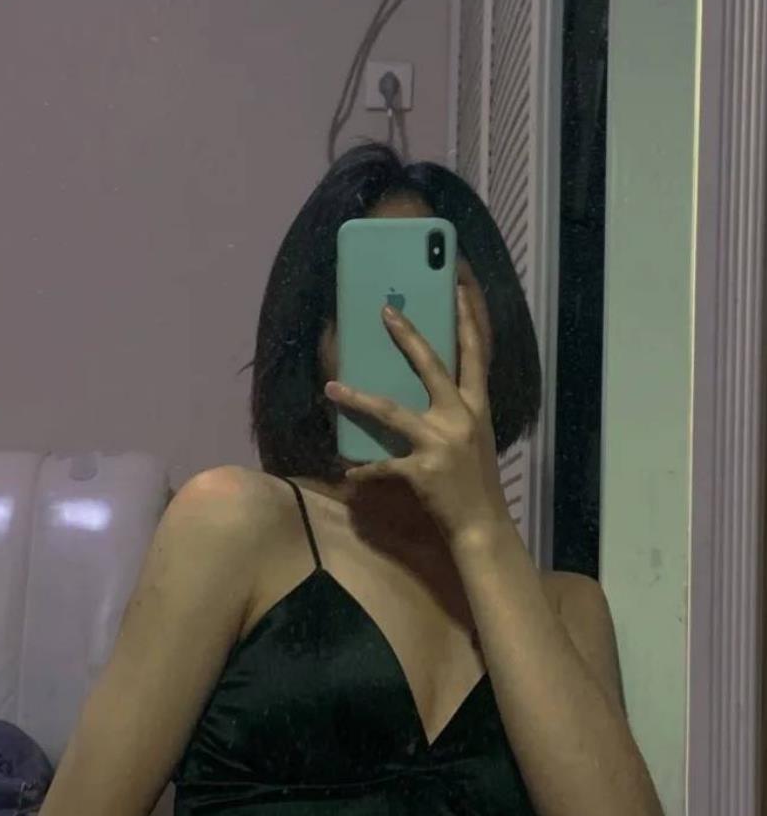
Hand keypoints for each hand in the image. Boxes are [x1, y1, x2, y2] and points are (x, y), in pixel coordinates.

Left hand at [325, 283, 510, 553]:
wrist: (483, 527)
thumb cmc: (475, 480)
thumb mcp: (473, 437)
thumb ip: (454, 410)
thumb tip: (424, 388)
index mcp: (477, 407)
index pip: (476, 354)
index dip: (468, 320)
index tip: (458, 288)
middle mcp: (461, 417)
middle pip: (431, 366)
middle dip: (408, 336)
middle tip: (385, 311)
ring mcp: (441, 442)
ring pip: (391, 411)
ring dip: (357, 399)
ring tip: (331, 388)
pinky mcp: (422, 470)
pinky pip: (382, 464)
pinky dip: (364, 469)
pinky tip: (348, 473)